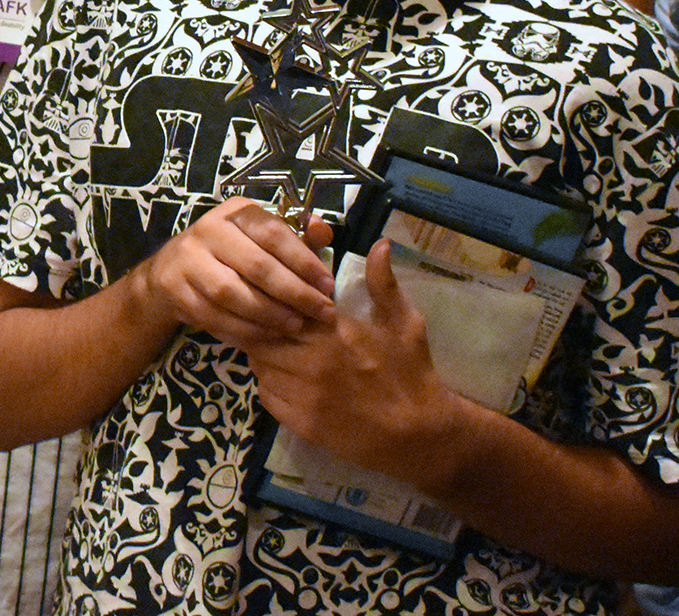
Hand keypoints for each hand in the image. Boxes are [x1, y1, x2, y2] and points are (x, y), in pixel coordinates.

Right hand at [140, 199, 333, 350]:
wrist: (171, 268)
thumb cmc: (230, 250)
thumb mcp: (259, 235)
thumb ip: (295, 234)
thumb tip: (324, 232)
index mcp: (235, 212)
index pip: (273, 233)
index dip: (304, 261)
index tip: (328, 285)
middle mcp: (209, 230)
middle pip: (257, 266)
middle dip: (294, 293)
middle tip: (321, 312)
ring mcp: (189, 261)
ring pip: (234, 294)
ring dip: (270, 315)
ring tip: (296, 325)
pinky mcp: (177, 291)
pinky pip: (215, 317)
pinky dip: (245, 330)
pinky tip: (268, 336)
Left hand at [246, 238, 463, 483]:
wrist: (419, 435)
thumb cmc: (411, 373)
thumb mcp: (404, 323)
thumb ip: (383, 283)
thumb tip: (379, 243)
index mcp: (335, 333)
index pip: (283, 307)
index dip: (273, 299)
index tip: (275, 294)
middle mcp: (312, 363)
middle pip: (262, 336)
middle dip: (262, 325)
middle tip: (270, 320)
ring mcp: (304, 396)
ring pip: (260, 366)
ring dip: (262, 353)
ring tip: (275, 346)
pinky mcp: (300, 424)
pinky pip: (266, 396)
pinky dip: (268, 383)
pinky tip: (283, 377)